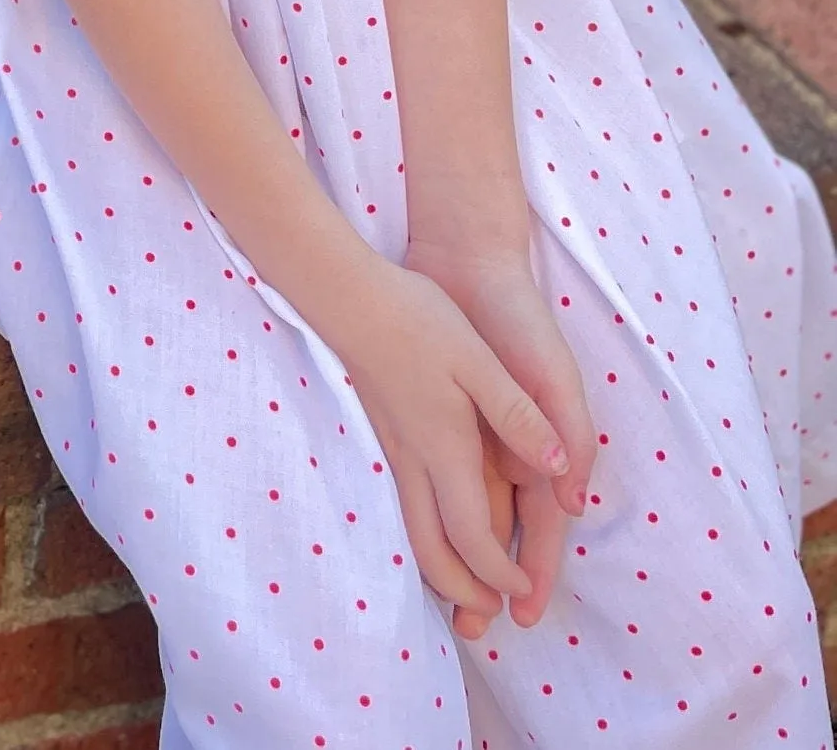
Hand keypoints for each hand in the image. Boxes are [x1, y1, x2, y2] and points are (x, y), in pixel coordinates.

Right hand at [323, 258, 572, 623]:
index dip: (498, 573)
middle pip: (433, 549)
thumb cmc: (416, 319)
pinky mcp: (382, 432)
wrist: (345, 294)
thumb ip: (519, 417)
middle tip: (488, 612)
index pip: (472, 536)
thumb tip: (560, 470)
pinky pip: (404, 504)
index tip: (521, 592)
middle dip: (462, 589)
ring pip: (411, 530)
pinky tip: (434, 528)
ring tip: (464, 587)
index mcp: (446, 449)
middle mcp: (415, 460)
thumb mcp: (478, 361)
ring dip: (440, 568)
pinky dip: (423, 535)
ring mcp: (393, 448)